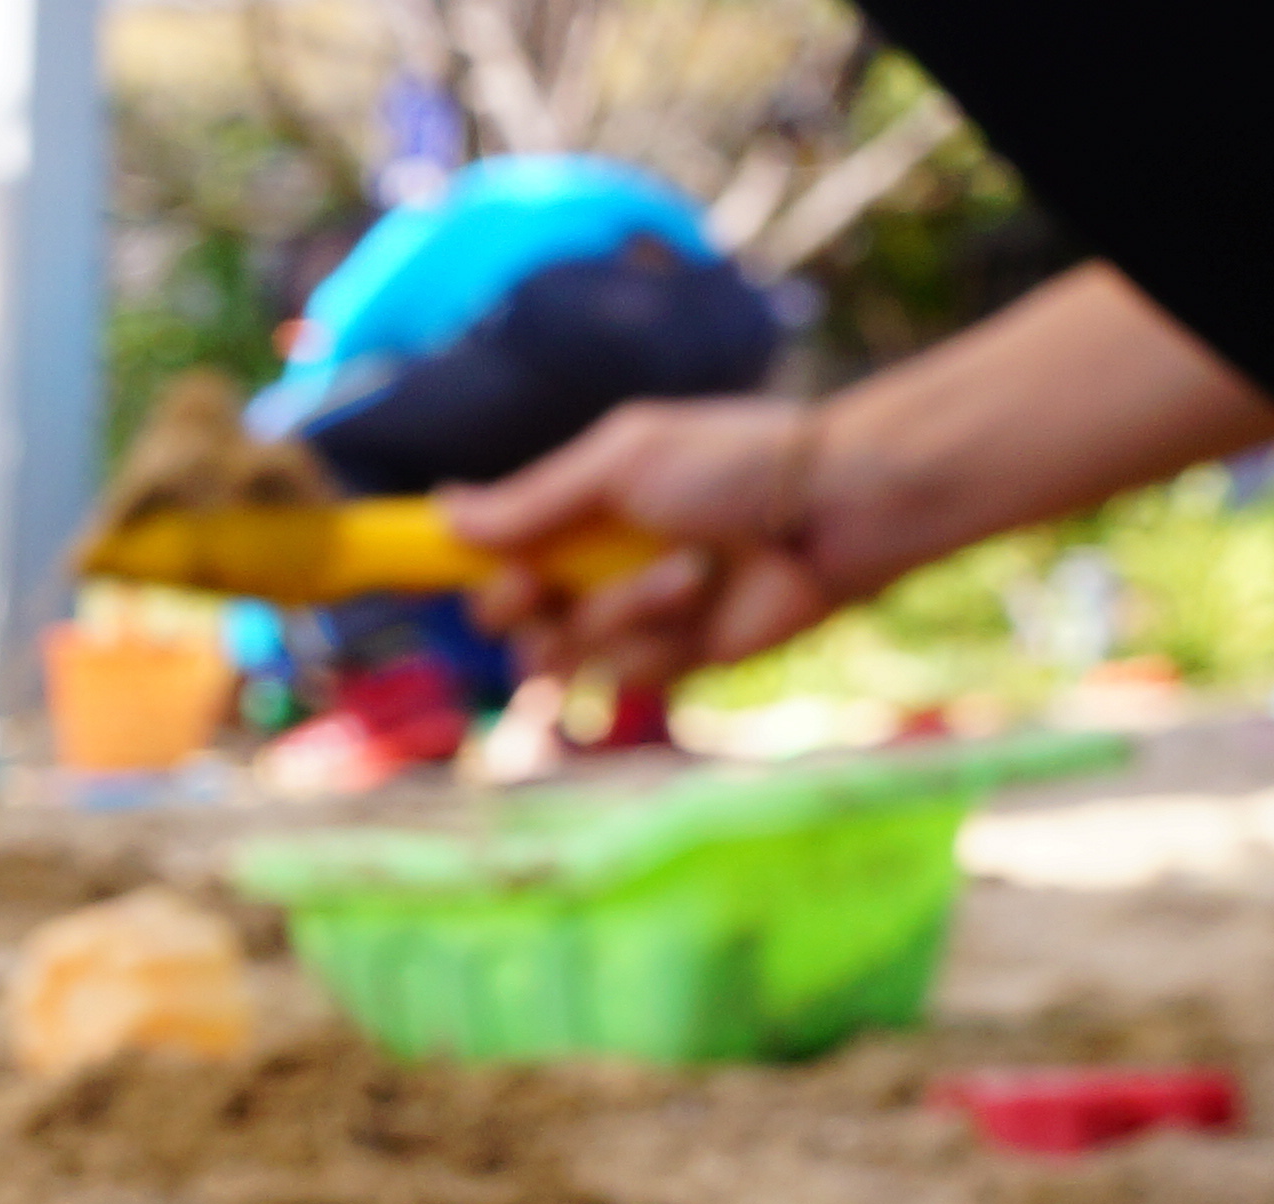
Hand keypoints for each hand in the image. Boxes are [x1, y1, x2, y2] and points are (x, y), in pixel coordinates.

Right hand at [443, 396, 852, 694]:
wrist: (833, 509)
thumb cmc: (734, 462)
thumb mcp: (619, 463)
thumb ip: (530, 500)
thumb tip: (442, 509)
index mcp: (576, 509)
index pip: (491, 548)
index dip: (464, 565)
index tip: (440, 563)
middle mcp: (595, 564)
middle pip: (508, 616)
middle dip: (519, 604)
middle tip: (539, 587)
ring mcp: (633, 614)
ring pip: (562, 650)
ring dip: (614, 611)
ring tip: (682, 570)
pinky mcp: (674, 658)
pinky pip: (623, 672)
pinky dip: (658, 634)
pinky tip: (704, 592)